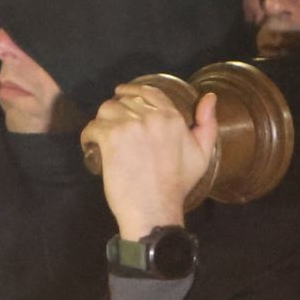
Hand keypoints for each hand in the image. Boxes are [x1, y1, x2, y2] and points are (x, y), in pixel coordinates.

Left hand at [81, 83, 216, 237]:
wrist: (155, 209)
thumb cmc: (177, 186)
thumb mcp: (202, 154)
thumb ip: (207, 124)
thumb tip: (210, 97)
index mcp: (173, 118)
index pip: (149, 92)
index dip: (133, 91)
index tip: (122, 94)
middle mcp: (152, 117)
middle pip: (124, 101)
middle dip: (116, 111)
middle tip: (111, 126)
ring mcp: (130, 126)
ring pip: (106, 109)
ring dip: (102, 121)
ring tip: (102, 136)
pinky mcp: (111, 138)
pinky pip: (93, 127)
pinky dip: (89, 136)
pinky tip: (91, 145)